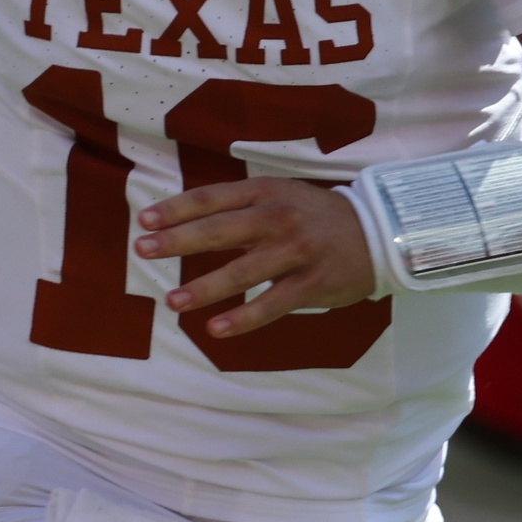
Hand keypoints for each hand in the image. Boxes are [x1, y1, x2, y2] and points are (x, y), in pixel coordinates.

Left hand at [135, 179, 374, 337]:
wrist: (379, 232)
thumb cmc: (316, 216)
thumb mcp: (281, 195)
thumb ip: (240, 206)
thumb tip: (187, 220)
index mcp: (266, 192)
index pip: (212, 198)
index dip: (176, 209)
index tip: (145, 220)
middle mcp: (278, 218)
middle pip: (220, 230)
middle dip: (178, 241)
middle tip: (142, 250)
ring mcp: (296, 252)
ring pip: (242, 272)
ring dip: (204, 287)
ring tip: (172, 301)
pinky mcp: (312, 284)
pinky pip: (272, 304)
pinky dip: (243, 318)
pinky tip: (216, 328)